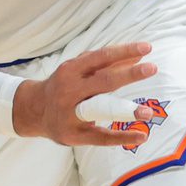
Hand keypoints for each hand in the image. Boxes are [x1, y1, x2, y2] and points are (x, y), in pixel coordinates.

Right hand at [11, 43, 160, 145]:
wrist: (33, 111)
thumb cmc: (63, 85)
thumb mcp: (79, 70)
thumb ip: (107, 63)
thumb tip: (139, 54)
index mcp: (71, 70)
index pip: (101, 57)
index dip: (123, 51)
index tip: (147, 47)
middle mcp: (70, 90)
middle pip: (103, 81)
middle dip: (129, 74)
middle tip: (152, 68)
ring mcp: (71, 114)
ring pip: (101, 109)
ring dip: (125, 110)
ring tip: (147, 112)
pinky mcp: (74, 135)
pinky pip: (100, 137)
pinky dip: (121, 137)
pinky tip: (141, 137)